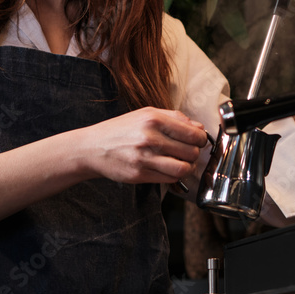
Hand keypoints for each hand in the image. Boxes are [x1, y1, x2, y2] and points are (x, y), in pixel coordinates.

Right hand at [81, 107, 207, 184]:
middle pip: (191, 152)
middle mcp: (150, 138)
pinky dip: (174, 176)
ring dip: (187, 167)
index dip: (201, 139)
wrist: (93, 147)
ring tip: (182, 163)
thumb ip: (175, 117)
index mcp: (154, 119)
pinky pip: (169, 179)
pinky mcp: (140, 174)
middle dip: (194, 154)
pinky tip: (168, 169)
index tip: (198, 140)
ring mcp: (144, 158)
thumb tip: (199, 128)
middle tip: (188, 152)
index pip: (193, 133)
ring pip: (183, 168)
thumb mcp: (146, 114)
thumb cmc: (121, 130)